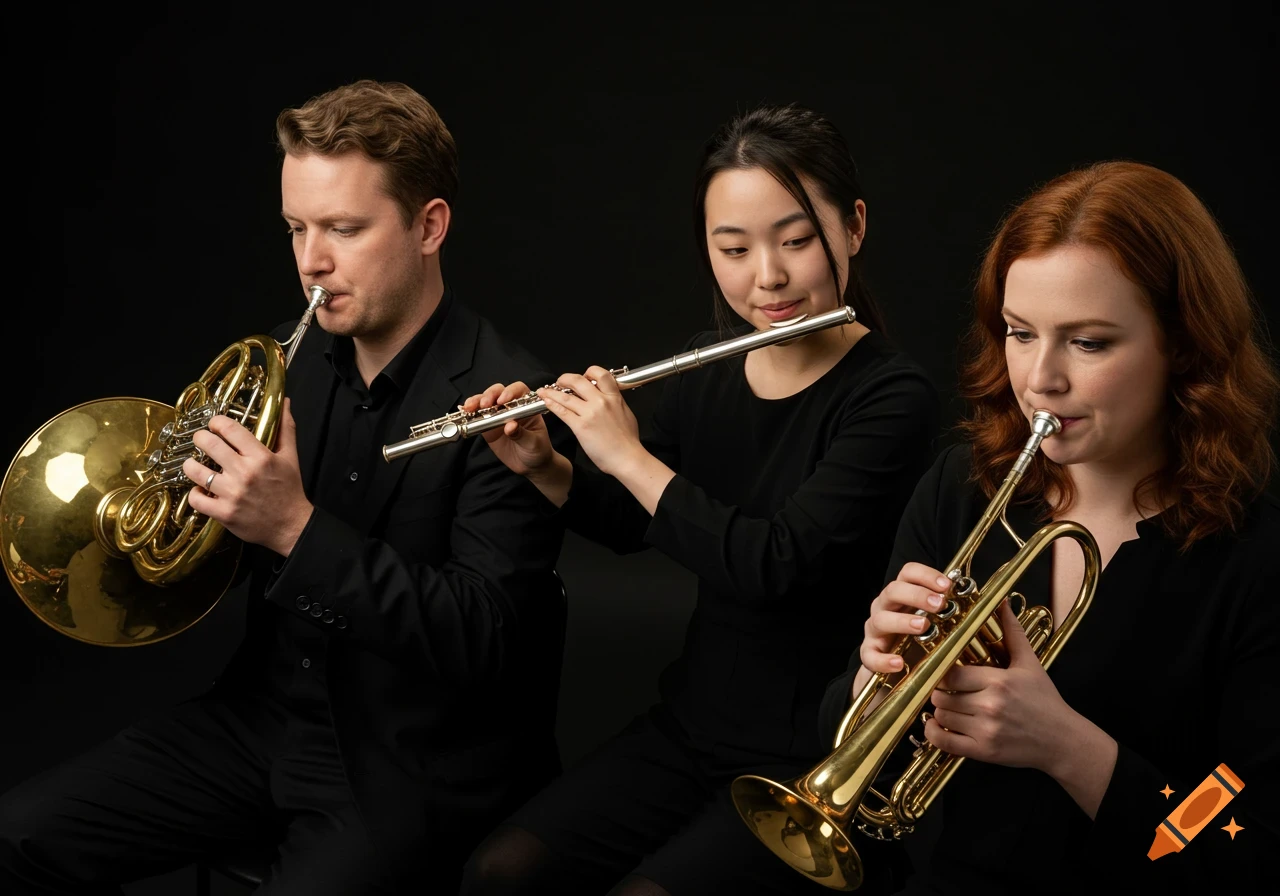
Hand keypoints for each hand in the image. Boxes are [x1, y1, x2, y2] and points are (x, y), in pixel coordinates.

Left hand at [182, 398, 312, 556]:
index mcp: (261, 457)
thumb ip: (285, 428)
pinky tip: (201, 490)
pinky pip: (196, 499)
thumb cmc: (290, 490)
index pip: (230, 429)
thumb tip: (284, 402)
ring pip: (196, 471)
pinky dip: (194, 493)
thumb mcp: (291, 457)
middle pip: (209, 445)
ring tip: (193, 464)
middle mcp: (245, 473)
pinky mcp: (224, 513)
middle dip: (200, 438)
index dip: (217, 422)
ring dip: (190, 465)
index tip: (214, 424)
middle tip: (200, 439)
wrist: (291, 526)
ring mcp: (232, 494)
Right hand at [460, 381, 557, 476]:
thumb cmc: (538, 451)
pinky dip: (470, 414)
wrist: (531, 466)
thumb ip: (522, 434)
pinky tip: (465, 414)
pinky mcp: (487, 426)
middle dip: (490, 395)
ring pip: (485, 401)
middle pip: (498, 392)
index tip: (503, 400)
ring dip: (476, 402)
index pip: (518, 390)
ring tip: (470, 408)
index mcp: (527, 406)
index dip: (510, 392)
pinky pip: (477, 417)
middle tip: (484, 405)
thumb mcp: (534, 443)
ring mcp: (498, 415)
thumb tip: (510, 426)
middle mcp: (511, 407)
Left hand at [537, 367, 642, 476]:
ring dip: (551, 392)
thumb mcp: (626, 413)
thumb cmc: (628, 441)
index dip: (589, 372)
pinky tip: (546, 402)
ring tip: (544, 391)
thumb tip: (609, 397)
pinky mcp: (580, 426)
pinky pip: (562, 411)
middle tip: (560, 381)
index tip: (583, 377)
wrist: (627, 458)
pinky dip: (552, 404)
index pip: (600, 374)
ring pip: (566, 396)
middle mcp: (601, 402)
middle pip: (578, 380)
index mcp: (614, 397)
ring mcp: (590, 413)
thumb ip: (616, 402)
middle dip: (565, 378)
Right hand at [854, 562, 952, 694]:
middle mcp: (885, 607)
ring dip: (902, 621)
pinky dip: (883, 659)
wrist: (899, 668)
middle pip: (893, 590)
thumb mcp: (935, 621)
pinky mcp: (869, 653)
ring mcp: (875, 630)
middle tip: (939, 604)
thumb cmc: (920, 639)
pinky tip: (899, 663)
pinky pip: (870, 655)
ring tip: (923, 626)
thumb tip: (981, 598)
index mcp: (902, 594)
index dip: (926, 575)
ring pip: (880, 620)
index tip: (947, 585)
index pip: (908, 573)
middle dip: (917, 595)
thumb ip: (950, 610)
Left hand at [923, 600, 1073, 771]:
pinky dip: (935, 734)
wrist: (1063, 741)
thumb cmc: (1045, 701)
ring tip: (950, 707)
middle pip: (941, 694)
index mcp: (998, 681)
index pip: (951, 673)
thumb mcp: (1030, 664)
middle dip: (940, 692)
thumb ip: (1012, 633)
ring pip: (941, 715)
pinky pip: (944, 742)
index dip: (942, 672)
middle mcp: (990, 705)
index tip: (945, 672)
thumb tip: (1002, 603)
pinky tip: (938, 726)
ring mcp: (986, 730)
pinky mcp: (984, 751)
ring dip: (940, 711)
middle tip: (948, 691)